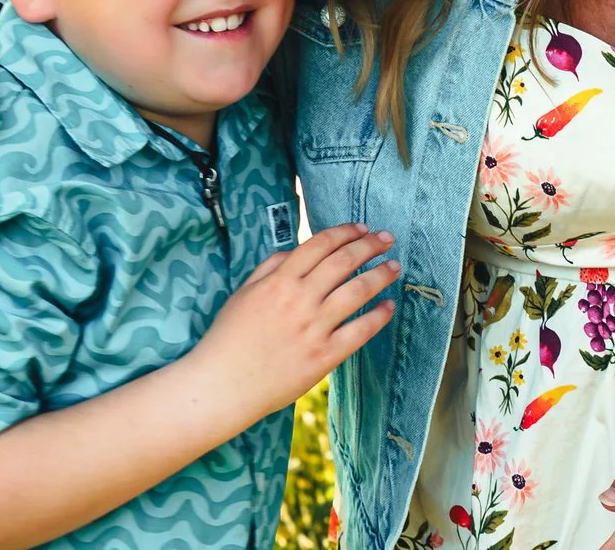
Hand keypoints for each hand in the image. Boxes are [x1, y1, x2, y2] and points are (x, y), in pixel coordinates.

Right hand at [187, 224, 400, 423]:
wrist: (220, 387)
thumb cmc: (228, 340)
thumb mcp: (243, 294)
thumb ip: (270, 268)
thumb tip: (296, 251)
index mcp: (279, 281)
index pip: (320, 244)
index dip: (346, 232)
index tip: (362, 229)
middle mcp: (299, 300)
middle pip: (344, 262)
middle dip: (370, 246)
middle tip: (387, 238)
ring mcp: (313, 328)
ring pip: (357, 291)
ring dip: (380, 275)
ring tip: (394, 266)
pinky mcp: (324, 356)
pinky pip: (360, 331)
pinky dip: (378, 316)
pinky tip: (389, 306)